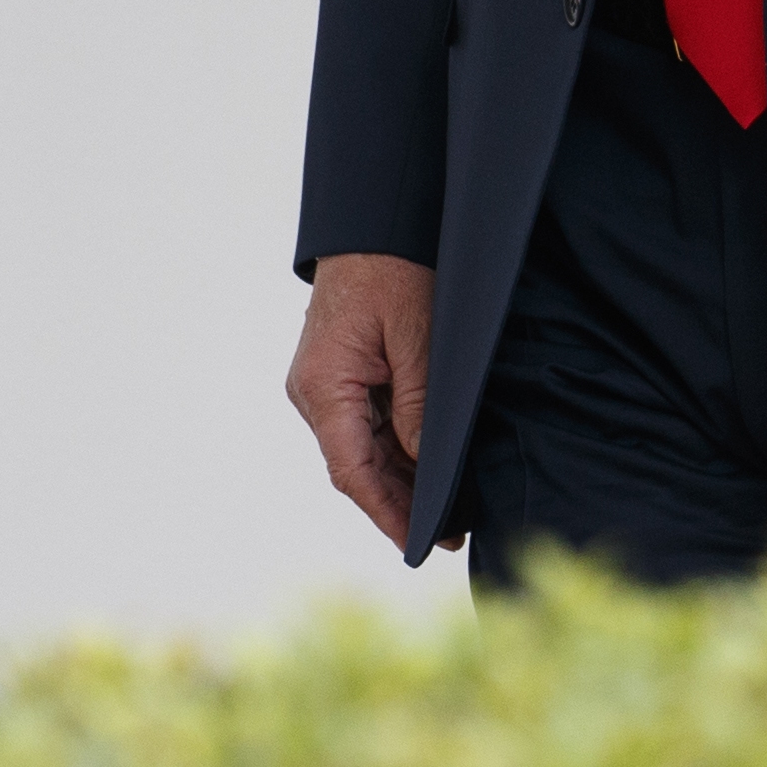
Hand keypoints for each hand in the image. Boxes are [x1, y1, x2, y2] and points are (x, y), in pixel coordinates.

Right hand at [286, 252, 458, 549]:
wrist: (375, 223)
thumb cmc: (396, 269)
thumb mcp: (419, 336)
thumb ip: (420, 401)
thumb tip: (429, 461)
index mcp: (323, 387)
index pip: (352, 469)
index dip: (386, 511)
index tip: (419, 543)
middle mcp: (316, 394)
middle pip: (358, 466)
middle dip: (401, 503)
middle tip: (450, 535)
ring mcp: (326, 386)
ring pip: (365, 449)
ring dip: (403, 479)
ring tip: (450, 512)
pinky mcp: (343, 376)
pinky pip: (370, 425)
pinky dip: (399, 449)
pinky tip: (434, 469)